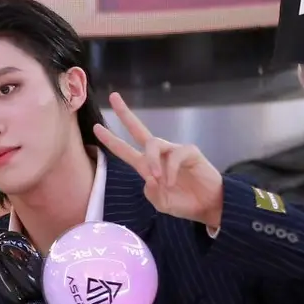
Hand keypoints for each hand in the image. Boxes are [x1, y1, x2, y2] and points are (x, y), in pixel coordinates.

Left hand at [94, 92, 224, 230]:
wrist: (208, 206)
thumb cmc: (183, 203)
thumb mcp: (161, 202)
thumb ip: (151, 192)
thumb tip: (149, 177)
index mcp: (146, 165)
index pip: (125, 149)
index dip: (111, 139)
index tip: (96, 128)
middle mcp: (158, 154)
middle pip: (139, 129)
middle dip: (125, 114)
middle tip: (113, 97)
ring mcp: (174, 151)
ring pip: (154, 143)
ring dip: (152, 161)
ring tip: (157, 178)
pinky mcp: (190, 152)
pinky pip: (174, 156)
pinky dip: (170, 170)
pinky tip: (171, 183)